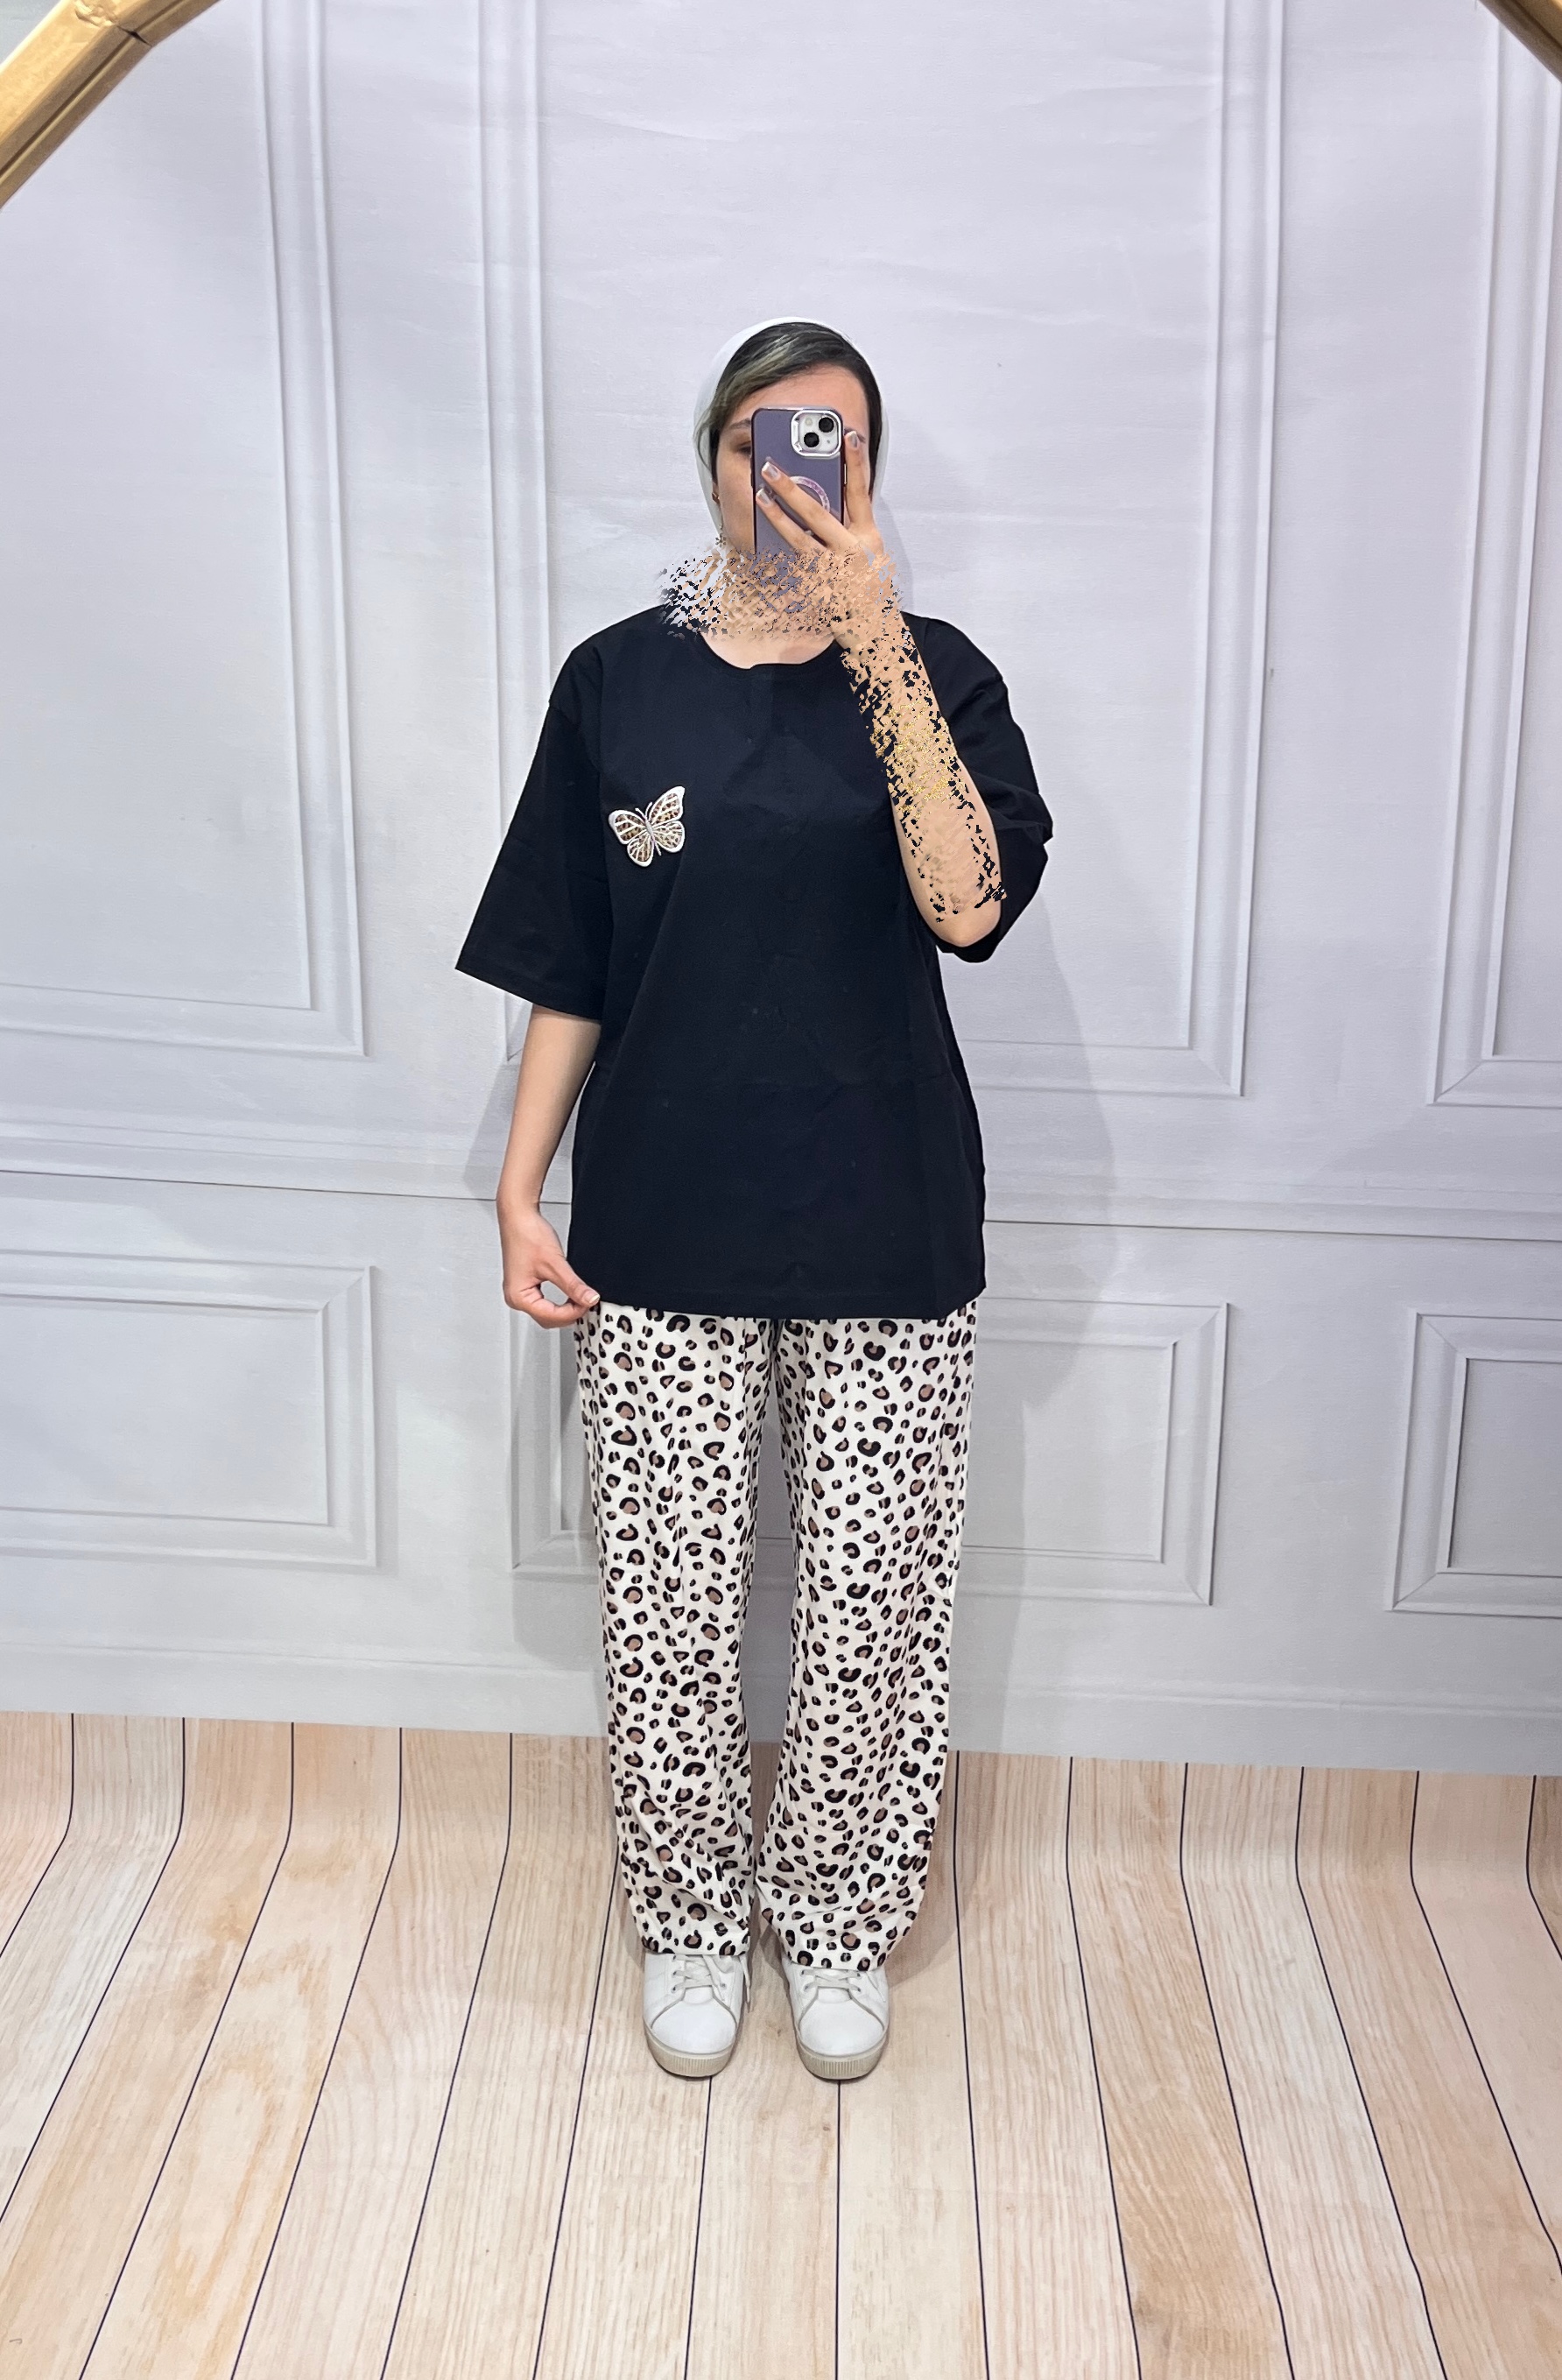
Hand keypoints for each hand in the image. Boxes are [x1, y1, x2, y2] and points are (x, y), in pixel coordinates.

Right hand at [497, 1199, 599, 1327]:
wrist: (518, 1217)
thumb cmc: (526, 1234)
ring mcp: (520, 1292)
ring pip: (547, 1312)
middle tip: (588, 1302)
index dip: (573, 1311)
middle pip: (548, 1319)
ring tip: (581, 1299)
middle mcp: (516, 1298)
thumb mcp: (555, 1263)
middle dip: (570, 1313)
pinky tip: (570, 1296)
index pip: (551, 1316)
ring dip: (565, 1309)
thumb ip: (573, 1285)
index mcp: (518, 1297)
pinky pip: (544, 1303)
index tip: (589, 1303)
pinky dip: (559, 1302)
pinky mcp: (526, 1285)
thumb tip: (589, 1299)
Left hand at [754, 428, 896, 654]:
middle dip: (792, 487)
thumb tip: (831, 490)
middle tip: (770, 466)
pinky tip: (764, 529)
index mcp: (869, 537)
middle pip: (818, 513)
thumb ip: (853, 522)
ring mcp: (832, 572)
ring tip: (760, 494)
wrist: (872, 629)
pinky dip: (779, 546)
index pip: (862, 491)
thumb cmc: (868, 584)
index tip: (848, 434)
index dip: (857, 461)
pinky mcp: (817, 589)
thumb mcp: (870, 550)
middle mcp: (852, 552)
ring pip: (798, 538)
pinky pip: (793, 563)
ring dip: (777, 515)